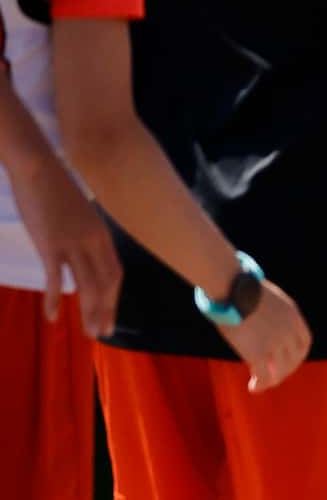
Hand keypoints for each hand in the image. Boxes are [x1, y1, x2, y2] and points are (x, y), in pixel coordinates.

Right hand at [3, 150, 117, 337]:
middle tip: (101, 333)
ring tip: (86, 332)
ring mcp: (73, 243)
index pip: (115, 274)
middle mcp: (93, 241)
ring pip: (87, 285)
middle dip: (104, 311)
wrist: (38, 167)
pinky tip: (51, 316)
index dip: (114, 298)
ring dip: (88, 311)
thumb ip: (83, 237)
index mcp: (102, 235)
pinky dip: (54, 299)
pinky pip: (56, 277)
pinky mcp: (51, 244)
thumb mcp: (79, 215)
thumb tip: (82, 255)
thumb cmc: (54, 190)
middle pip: (105, 283)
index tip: (110, 318)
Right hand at [217, 278, 311, 392]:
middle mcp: (289, 331)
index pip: (304, 342)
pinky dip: (260, 384)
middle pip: (294, 358)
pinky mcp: (259, 352)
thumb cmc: (242, 290)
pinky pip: (264, 375)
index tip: (289, 360)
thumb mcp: (268, 299)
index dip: (298, 355)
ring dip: (273, 379)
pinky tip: (253, 387)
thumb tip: (263, 319)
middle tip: (275, 375)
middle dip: (286, 369)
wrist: (234, 289)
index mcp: (293, 317)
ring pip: (281, 370)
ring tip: (262, 384)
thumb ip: (273, 313)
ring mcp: (276, 343)